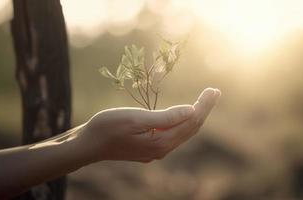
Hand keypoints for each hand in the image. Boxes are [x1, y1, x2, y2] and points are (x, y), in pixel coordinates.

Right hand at [78, 88, 220, 162]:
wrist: (88, 145)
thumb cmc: (107, 127)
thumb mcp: (135, 118)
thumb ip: (165, 117)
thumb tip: (192, 110)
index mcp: (161, 142)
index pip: (191, 122)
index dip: (204, 106)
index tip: (214, 90)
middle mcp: (162, 150)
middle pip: (190, 128)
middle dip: (204, 110)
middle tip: (214, 92)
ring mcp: (156, 151)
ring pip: (183, 133)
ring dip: (196, 116)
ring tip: (205, 101)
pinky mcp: (150, 148)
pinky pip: (174, 135)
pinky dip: (183, 123)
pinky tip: (185, 115)